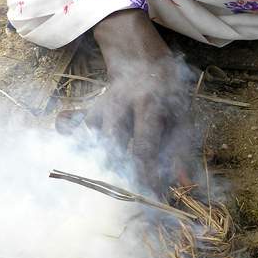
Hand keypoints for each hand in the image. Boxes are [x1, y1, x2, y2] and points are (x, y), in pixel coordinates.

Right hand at [89, 10, 195, 191]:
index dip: (148, 177)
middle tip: (132, 198)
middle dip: (121, 175)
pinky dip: (75, 141)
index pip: (143, 149)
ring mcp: (102, 107)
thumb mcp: (183, 116)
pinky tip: (81, 157)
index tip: (154, 199)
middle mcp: (120, 105)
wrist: (143, 58)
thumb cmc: (169, 93)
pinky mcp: (90, 109)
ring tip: (109, 187)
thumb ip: (181, 151)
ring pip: (91, 139)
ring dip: (100, 163)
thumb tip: (183, 184)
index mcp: (149, 105)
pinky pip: (74, 128)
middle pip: (112, 146)